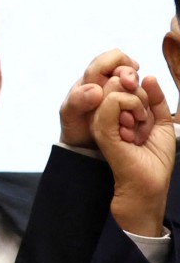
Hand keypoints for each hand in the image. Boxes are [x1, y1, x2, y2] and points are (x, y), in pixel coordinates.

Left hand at [60, 49, 143, 147]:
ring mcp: (120, 93)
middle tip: (131, 85)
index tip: (126, 72)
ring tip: (132, 104)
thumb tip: (96, 90)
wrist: (83, 147)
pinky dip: (144, 103)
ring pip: (136, 84)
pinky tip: (140, 113)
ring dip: (138, 92)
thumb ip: (77, 101)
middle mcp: (107, 83)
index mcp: (91, 80)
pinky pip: (142, 98)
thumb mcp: (68, 115)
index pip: (107, 59)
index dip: (119, 61)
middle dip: (130, 75)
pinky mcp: (130, 105)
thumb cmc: (74, 128)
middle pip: (125, 69)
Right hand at [86, 65, 175, 236]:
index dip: (143, 92)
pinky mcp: (102, 129)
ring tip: (139, 125)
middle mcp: (104, 117)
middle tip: (143, 120)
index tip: (147, 116)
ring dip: (137, 103)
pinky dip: (131, 106)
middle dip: (140, 95)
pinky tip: (134, 124)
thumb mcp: (161, 123)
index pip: (126, 84)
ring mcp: (101, 122)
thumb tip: (148, 76)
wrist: (148, 186)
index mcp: (115, 115)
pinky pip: (112, 101)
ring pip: (115, 88)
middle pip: (118, 82)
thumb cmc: (154, 161)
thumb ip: (156, 100)